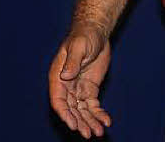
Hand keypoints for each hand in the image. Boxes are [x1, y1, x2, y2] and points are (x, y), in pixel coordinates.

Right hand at [49, 22, 111, 137]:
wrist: (96, 32)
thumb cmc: (84, 36)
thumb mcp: (78, 46)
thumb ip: (72, 62)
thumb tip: (65, 76)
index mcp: (58, 77)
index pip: (58, 101)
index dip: (65, 114)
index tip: (74, 125)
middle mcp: (66, 86)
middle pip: (71, 109)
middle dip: (79, 122)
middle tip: (88, 134)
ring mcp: (78, 89)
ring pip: (82, 111)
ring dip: (89, 122)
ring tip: (98, 133)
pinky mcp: (90, 90)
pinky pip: (93, 106)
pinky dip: (99, 114)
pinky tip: (106, 121)